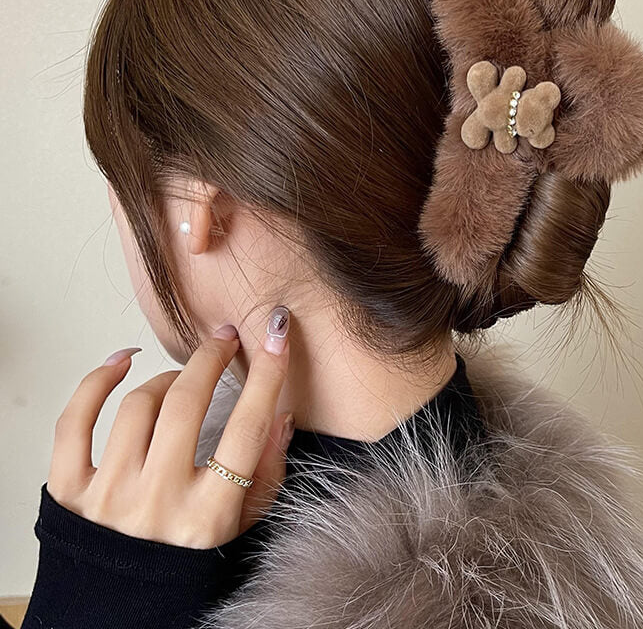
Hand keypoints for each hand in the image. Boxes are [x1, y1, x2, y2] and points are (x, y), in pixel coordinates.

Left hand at [45, 318, 293, 547]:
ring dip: (166, 377)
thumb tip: (278, 413)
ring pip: (137, 405)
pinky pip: (75, 421)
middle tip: (224, 339)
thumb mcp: (244, 529)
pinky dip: (96, 381)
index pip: (247, 427)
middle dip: (212, 358)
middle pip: (187, 403)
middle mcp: (158, 503)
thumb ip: (266, 472)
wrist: (122, 615)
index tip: (276, 337)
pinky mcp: (69, 493)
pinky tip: (121, 362)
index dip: (268, 374)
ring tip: (180, 378)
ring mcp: (109, 496)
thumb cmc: (188, 566)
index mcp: (208, 515)